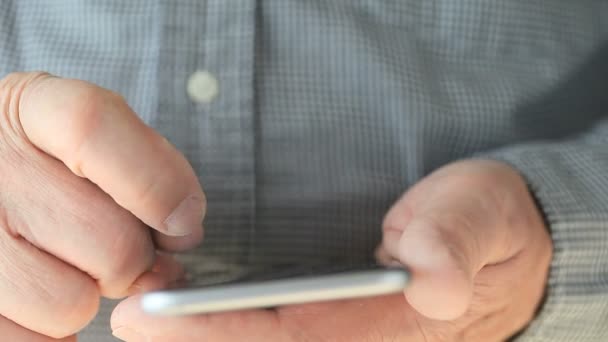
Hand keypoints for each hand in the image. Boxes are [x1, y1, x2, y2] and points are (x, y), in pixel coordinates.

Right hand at [0, 72, 205, 340]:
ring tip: (67, 265)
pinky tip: (44, 292)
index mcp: (27, 109)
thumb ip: (145, 166)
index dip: (156, 183)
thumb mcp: (93, 135)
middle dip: (134, 260)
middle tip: (116, 247)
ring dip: (87, 296)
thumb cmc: (51, 165)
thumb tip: (182, 230)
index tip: (184, 224)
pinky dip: (53, 331)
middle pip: (111, 245)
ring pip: (72, 304)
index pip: (91, 128)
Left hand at [111, 160, 551, 340]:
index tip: (150, 318)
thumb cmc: (484, 228)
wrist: (494, 253)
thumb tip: (429, 273)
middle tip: (125, 322)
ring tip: (143, 326)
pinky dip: (227, 340)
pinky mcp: (336, 340)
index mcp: (395, 332)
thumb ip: (459, 237)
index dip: (220, 336)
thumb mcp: (486, 215)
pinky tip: (190, 329)